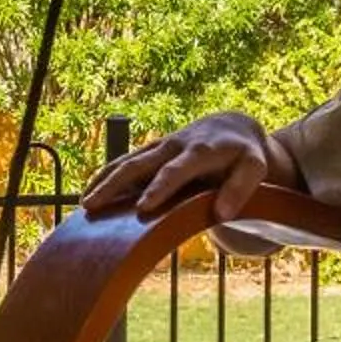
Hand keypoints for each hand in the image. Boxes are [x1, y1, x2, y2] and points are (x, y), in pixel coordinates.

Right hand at [82, 111, 277, 220]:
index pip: (175, 171)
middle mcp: (174, 146)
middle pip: (138, 164)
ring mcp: (159, 146)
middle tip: (93, 205)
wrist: (232, 127)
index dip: (159, 188)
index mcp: (199, 152)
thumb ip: (241, 188)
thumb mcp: (256, 168)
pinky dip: (106, 175)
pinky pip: (125, 161)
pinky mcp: (151, 149)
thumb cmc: (245, 154)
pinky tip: (90, 192)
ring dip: (103, 180)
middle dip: (114, 184)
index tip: (142, 208)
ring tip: (85, 203)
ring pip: (126, 160)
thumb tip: (221, 214)